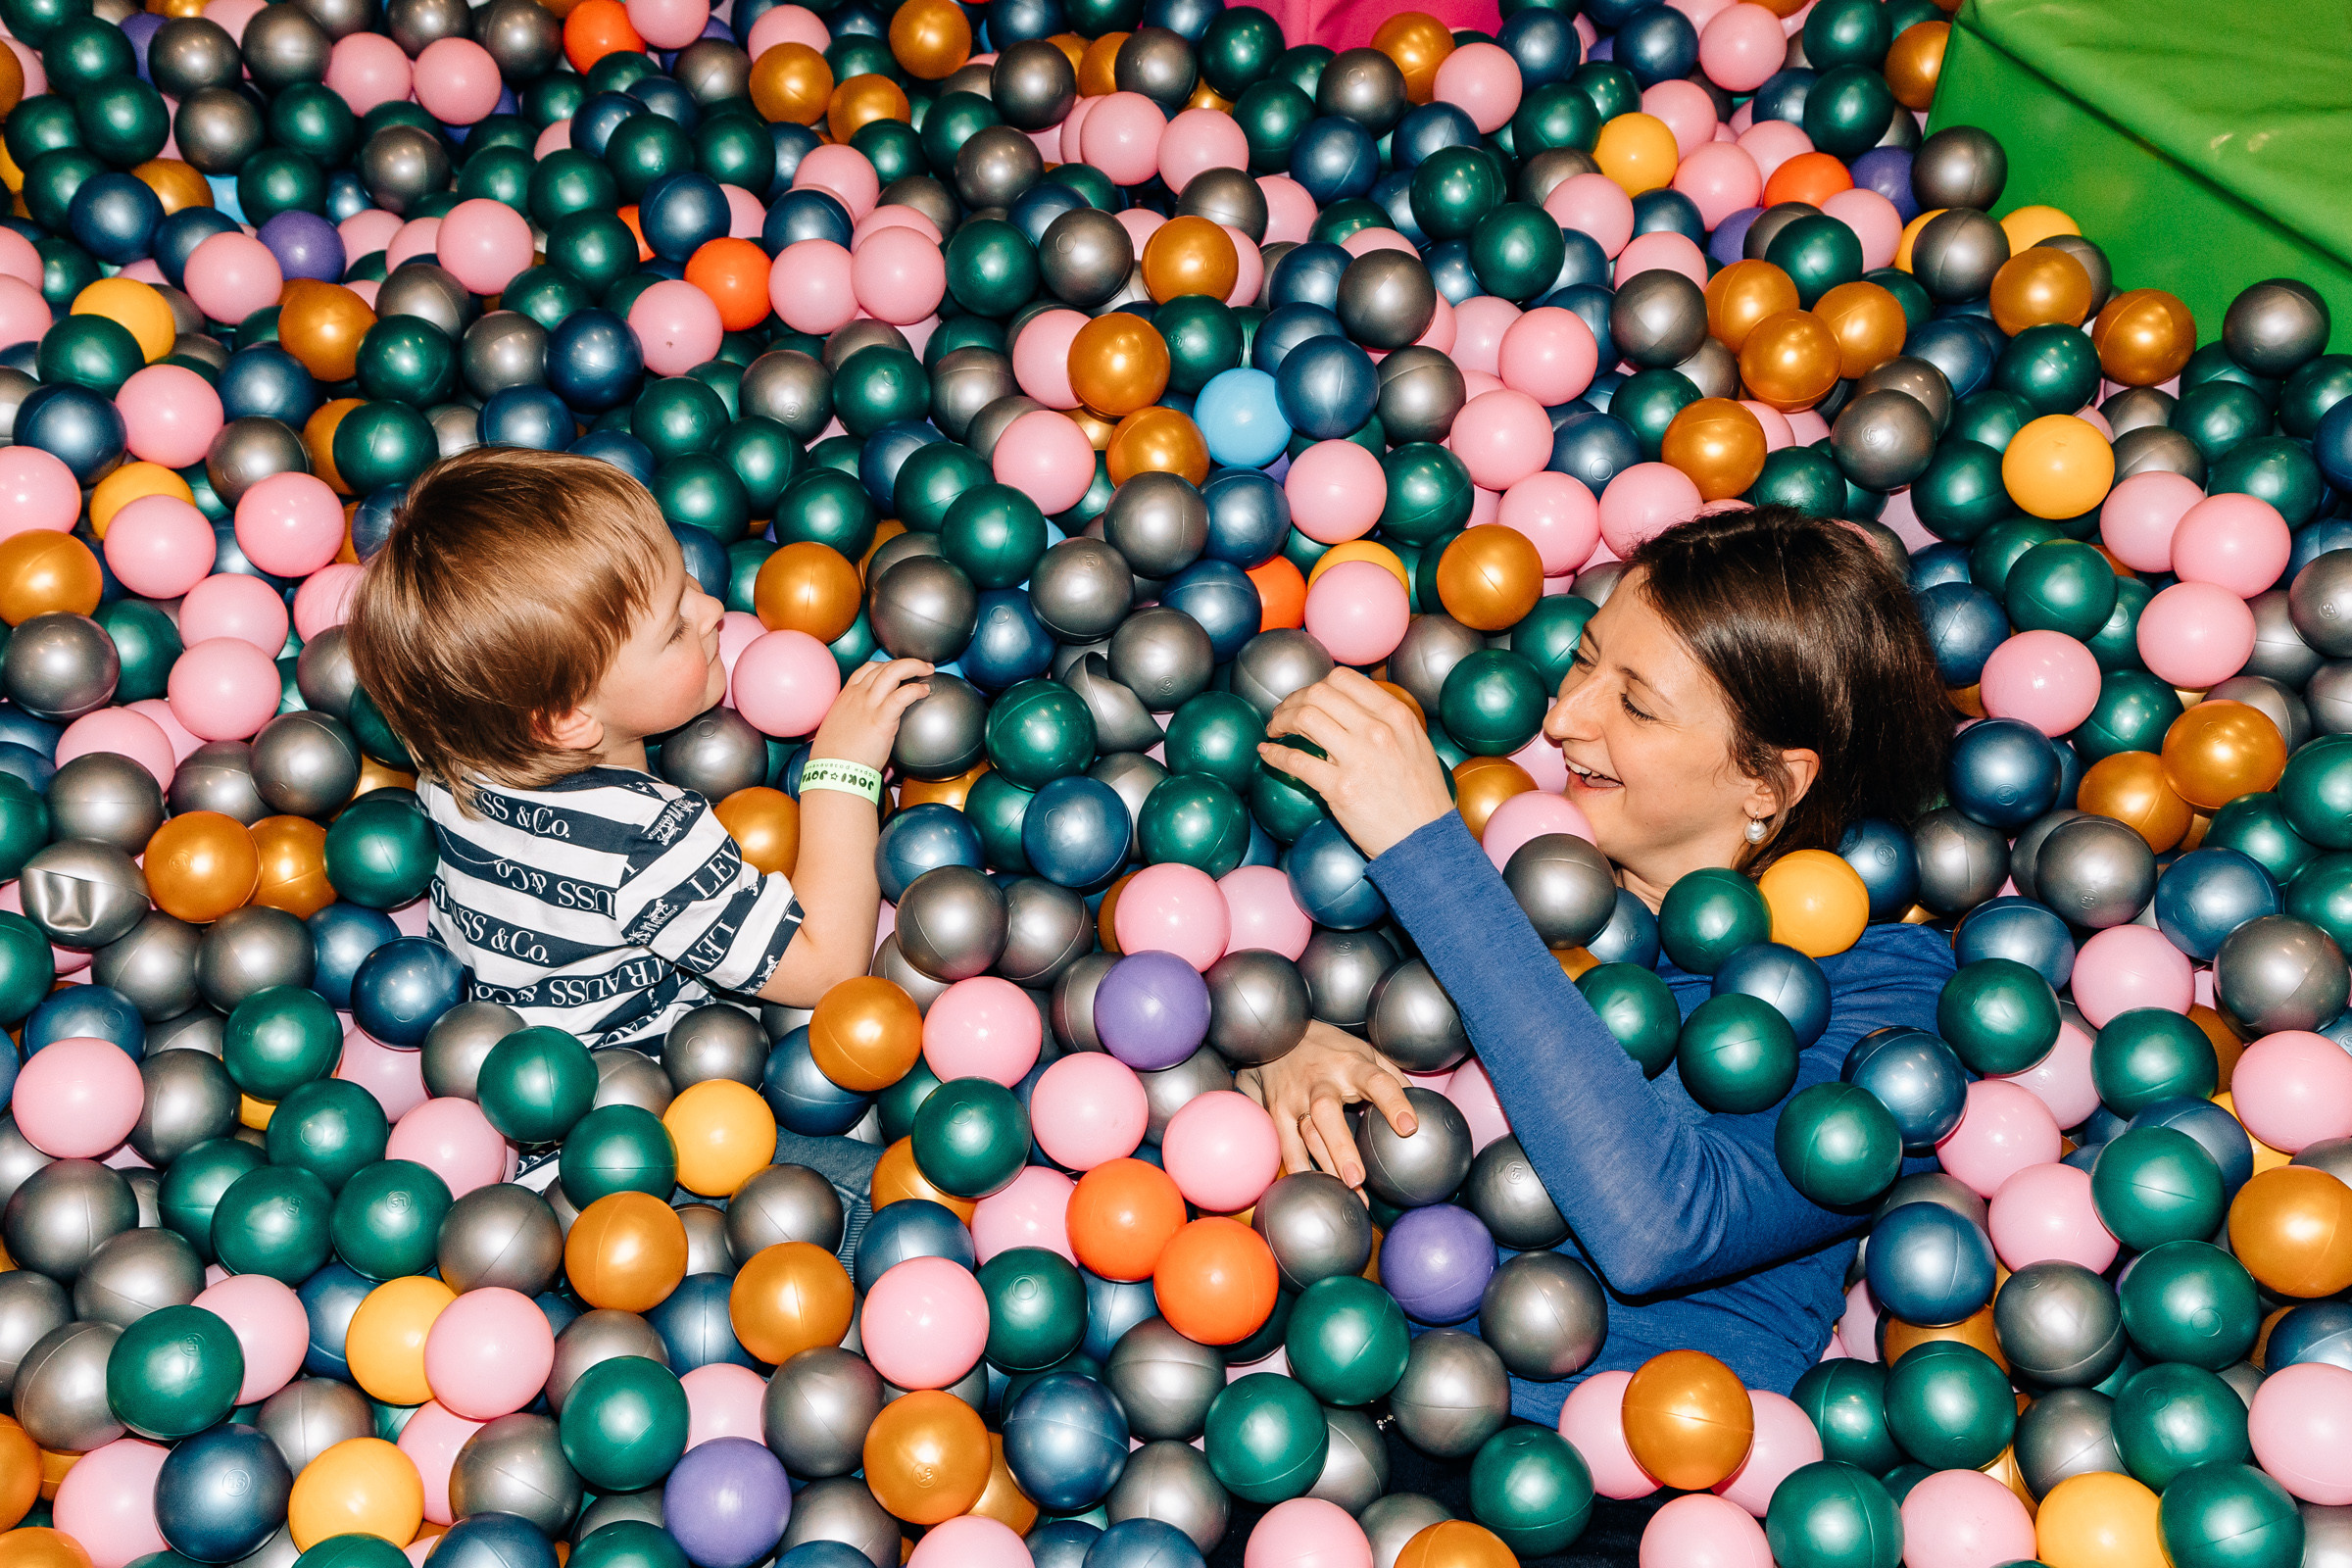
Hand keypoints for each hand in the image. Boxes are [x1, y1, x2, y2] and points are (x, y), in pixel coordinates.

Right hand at [809, 658, 931, 772]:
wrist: (834, 770)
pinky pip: (901, 696)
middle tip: (921, 667)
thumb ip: (853, 721)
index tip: (898, 670)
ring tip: (928, 671)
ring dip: (913, 666)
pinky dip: (915, 689)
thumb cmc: (835, 756)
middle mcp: (857, 695)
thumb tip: (864, 731)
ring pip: (893, 672)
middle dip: (905, 662)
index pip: (867, 669)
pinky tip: (925, 691)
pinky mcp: (881, 719)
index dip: (885, 665)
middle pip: (883, 666)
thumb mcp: (839, 729)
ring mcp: (868, 705)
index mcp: (846, 696)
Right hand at [1235, 1019, 1417, 1185]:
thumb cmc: (1331, 1047)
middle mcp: (1320, 1081)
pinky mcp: (1276, 1112)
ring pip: (1306, 1136)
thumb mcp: (1365, 1052)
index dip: (1393, 1102)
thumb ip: (1391, 1077)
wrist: (1277, 1032)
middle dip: (1341, 1147)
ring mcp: (1294, 1098)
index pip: (1376, 1081)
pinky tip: (1313, 1190)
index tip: (1409, 1126)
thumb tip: (1423, 1105)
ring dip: (1325, 1168)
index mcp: (1351, 1065)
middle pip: (1326, 1113)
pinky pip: (1286, 1146)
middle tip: (1358, 1179)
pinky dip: (1297, 1169)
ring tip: (1347, 1196)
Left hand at [1256, 668, 1456, 859]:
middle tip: (1282, 715)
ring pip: (1304, 718)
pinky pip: (1296, 761)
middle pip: (1318, 693)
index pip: (1343, 679)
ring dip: (1280, 722)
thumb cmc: (1421, 797)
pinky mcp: (1340, 788)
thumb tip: (1347, 708)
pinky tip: (1267, 754)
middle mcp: (1376, 730)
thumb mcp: (1415, 745)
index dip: (1316, 686)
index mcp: (1396, 716)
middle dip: (1292, 701)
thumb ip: (1385, 722)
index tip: (1306, 699)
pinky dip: (1275, 755)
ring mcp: (1357, 758)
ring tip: (1274, 731)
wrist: (1425, 840)